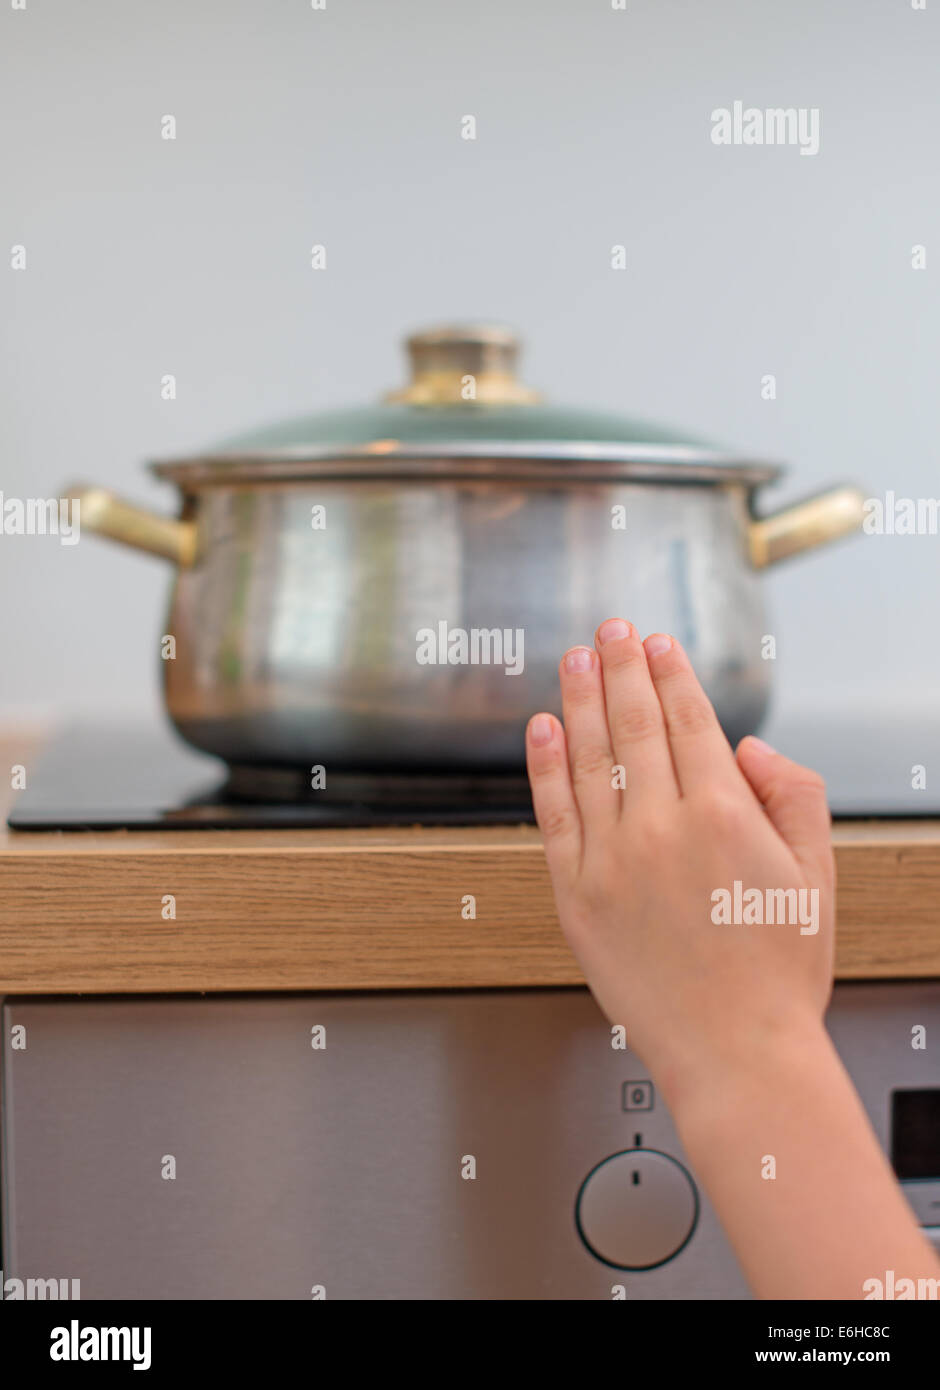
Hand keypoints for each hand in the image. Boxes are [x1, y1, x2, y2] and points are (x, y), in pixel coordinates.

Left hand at [525, 619, 834, 1108]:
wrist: (736, 1053)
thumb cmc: (780, 971)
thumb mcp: (817, 874)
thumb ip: (793, 796)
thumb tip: (750, 747)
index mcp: (724, 816)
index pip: (689, 722)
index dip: (670, 675)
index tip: (657, 642)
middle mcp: (662, 828)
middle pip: (635, 726)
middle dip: (622, 668)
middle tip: (611, 629)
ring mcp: (611, 861)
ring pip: (590, 759)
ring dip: (580, 700)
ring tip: (574, 659)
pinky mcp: (576, 896)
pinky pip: (553, 816)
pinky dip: (545, 766)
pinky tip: (543, 728)